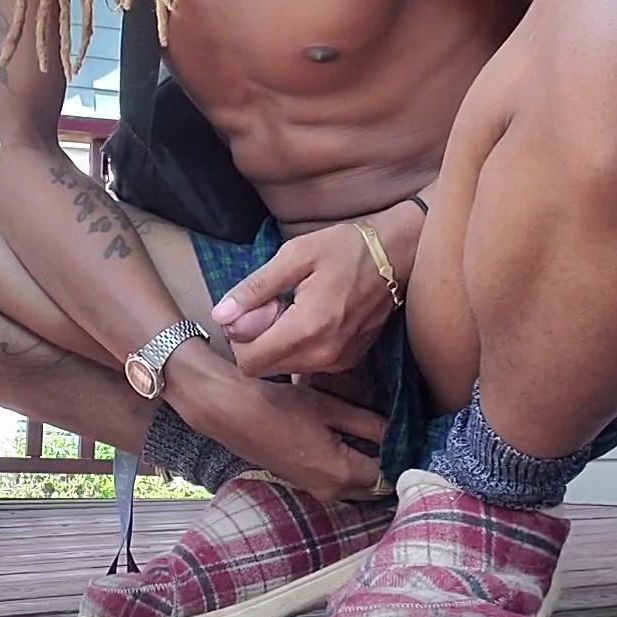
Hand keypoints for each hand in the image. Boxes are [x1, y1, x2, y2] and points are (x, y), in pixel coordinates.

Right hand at [174, 363, 386, 501]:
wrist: (230, 413)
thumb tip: (399, 431)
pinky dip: (351, 469)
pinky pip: (339, 484)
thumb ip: (369, 422)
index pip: (389, 474)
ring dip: (370, 468)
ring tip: (380, 438)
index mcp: (341, 473)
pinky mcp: (303, 485)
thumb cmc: (278, 406)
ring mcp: (315, 491)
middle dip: (390, 466)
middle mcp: (331, 492)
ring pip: (357, 487)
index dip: (403, 455)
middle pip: (375, 487)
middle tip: (401, 437)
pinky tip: (353, 443)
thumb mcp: (330, 407)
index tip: (413, 435)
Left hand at [211, 217, 416, 378]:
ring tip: (295, 308)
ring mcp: (338, 361)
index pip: (249, 361)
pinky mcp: (347, 362)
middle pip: (264, 368)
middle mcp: (324, 354)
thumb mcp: (294, 256)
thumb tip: (220, 315)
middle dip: (258, 340)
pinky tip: (311, 318)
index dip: (241, 336)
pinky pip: (306, 365)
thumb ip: (254, 289)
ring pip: (284, 368)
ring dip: (278, 343)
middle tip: (275, 304)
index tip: (256, 308)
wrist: (396, 254)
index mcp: (307, 328)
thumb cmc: (345, 247)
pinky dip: (298, 347)